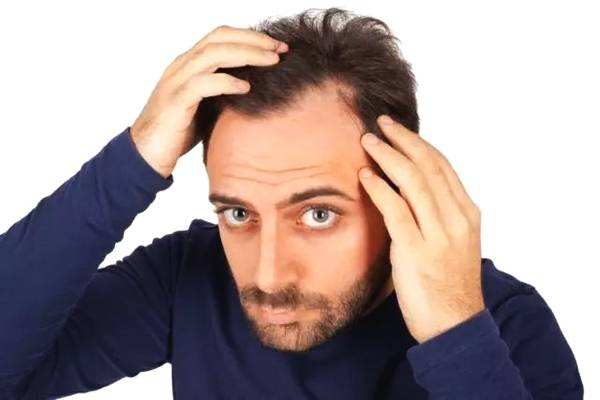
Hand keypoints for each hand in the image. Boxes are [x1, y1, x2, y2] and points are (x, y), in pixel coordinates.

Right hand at [130, 25, 288, 177]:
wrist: (145, 154)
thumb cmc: (176, 132)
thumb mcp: (205, 106)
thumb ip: (223, 93)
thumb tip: (255, 88)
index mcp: (189, 64)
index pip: (221, 37)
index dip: (250, 37)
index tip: (276, 47)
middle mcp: (182, 66)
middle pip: (220, 37)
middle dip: (254, 39)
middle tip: (280, 49)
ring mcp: (177, 81)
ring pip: (214, 54)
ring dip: (247, 54)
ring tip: (271, 61)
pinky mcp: (176, 101)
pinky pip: (204, 83)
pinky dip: (227, 82)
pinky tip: (246, 87)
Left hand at [358, 115, 484, 343]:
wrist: (454, 326)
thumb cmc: (449, 285)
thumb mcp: (451, 243)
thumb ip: (435, 215)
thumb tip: (407, 191)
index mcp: (467, 214)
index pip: (442, 166)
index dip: (418, 143)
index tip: (398, 129)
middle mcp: (456, 219)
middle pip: (429, 166)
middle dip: (403, 140)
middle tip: (380, 122)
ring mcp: (438, 235)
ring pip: (414, 182)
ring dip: (388, 156)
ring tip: (368, 140)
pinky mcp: (417, 252)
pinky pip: (397, 211)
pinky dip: (380, 189)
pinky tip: (365, 175)